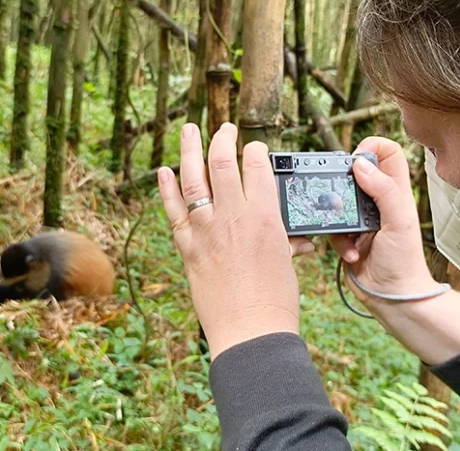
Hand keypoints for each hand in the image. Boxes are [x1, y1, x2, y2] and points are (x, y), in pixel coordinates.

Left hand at [158, 122, 302, 357]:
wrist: (250, 330)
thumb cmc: (276, 300)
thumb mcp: (286, 261)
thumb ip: (285, 241)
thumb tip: (295, 239)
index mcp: (264, 216)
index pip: (257, 166)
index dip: (254, 150)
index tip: (253, 147)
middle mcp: (232, 216)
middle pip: (221, 163)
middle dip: (222, 139)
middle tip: (224, 129)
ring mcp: (206, 231)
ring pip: (192, 179)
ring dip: (188, 150)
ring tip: (187, 130)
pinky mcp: (188, 249)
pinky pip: (173, 212)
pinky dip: (167, 189)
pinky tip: (164, 172)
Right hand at [328, 137, 442, 304]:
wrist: (393, 298)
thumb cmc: (405, 263)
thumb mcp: (399, 222)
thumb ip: (383, 190)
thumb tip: (361, 164)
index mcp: (396, 192)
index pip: (388, 152)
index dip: (371, 148)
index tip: (357, 159)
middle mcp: (379, 201)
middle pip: (358, 172)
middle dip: (345, 182)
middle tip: (343, 195)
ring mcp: (362, 219)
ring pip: (339, 200)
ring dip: (338, 214)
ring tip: (349, 231)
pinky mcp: (348, 237)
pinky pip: (332, 227)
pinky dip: (337, 240)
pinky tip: (350, 252)